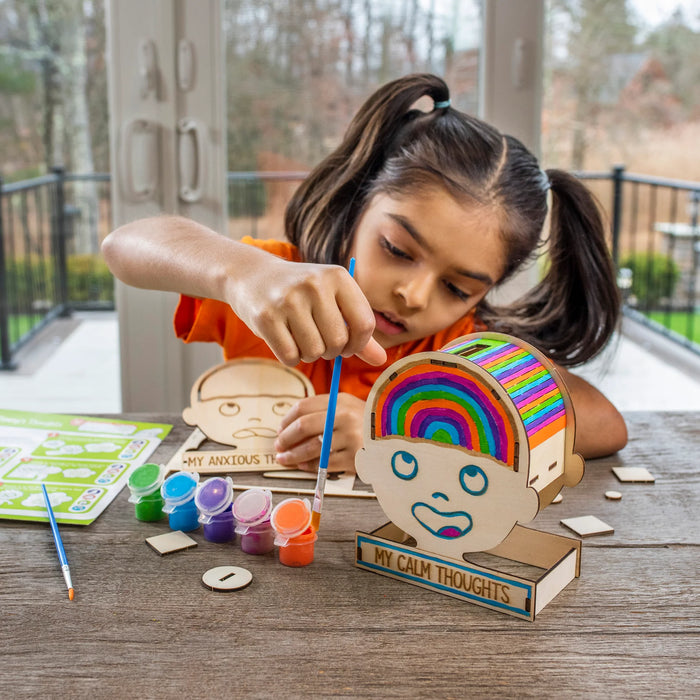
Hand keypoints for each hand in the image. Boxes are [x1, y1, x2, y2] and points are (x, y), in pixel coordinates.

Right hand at [229, 257, 385, 366]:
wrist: (252, 275)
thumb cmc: (301, 293)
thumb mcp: (332, 301)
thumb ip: (358, 330)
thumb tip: (382, 360)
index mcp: (338, 277)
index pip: (365, 324)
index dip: (358, 344)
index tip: (346, 345)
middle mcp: (315, 284)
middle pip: (338, 342)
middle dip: (330, 351)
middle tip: (318, 340)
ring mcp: (288, 300)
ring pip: (314, 352)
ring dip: (309, 354)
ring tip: (300, 337)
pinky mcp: (266, 317)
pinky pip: (290, 356)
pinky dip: (290, 357)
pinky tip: (284, 340)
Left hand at [273, 393, 365, 473]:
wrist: (395, 438)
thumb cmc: (365, 423)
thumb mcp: (348, 407)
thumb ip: (323, 410)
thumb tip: (291, 424)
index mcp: (340, 401)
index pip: (304, 406)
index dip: (287, 419)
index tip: (280, 429)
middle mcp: (345, 417)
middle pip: (304, 426)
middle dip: (286, 438)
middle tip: (278, 445)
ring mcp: (350, 438)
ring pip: (312, 448)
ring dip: (292, 455)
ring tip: (284, 458)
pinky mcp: (354, 458)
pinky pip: (324, 463)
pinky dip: (308, 465)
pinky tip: (302, 465)